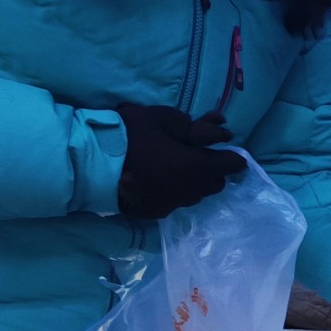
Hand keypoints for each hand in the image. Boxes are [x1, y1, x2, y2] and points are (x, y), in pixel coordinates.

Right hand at [115, 103, 239, 218]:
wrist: (94, 165)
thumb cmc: (129, 136)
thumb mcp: (160, 117)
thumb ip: (187, 124)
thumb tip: (204, 131)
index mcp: (196, 166)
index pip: (228, 165)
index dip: (234, 158)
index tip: (236, 156)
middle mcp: (190, 191)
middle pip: (215, 184)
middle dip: (213, 171)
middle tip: (203, 158)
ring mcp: (172, 204)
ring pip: (195, 195)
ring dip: (195, 183)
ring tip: (181, 169)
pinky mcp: (156, 212)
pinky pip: (175, 201)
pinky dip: (174, 191)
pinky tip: (161, 181)